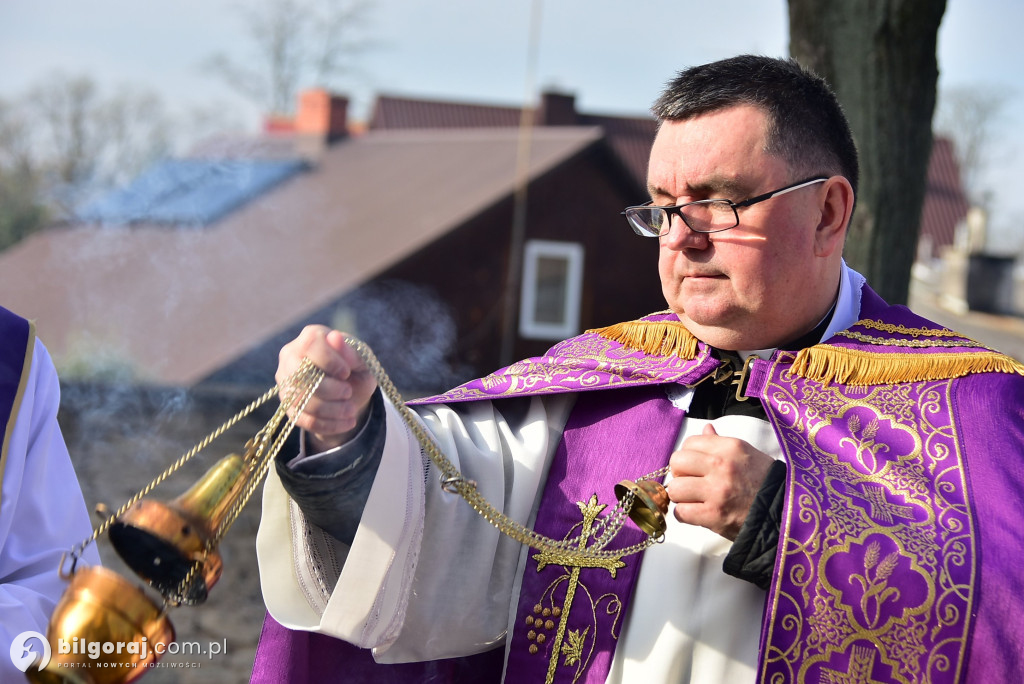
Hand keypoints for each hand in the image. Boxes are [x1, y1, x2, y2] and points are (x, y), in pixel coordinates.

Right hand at [276, 325, 377, 451]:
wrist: (350, 395)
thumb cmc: (356, 371)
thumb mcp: (363, 361)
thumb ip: (352, 352)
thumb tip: (335, 337)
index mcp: (311, 337)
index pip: (310, 344)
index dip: (329, 361)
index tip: (346, 373)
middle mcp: (291, 356)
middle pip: (300, 375)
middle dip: (329, 389)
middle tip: (348, 393)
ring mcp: (286, 382)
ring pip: (302, 400)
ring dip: (332, 410)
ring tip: (351, 410)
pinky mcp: (288, 406)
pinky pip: (303, 419)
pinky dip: (329, 424)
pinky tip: (347, 422)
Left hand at [665, 423, 773, 539]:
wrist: (784, 512)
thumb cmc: (765, 482)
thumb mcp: (747, 454)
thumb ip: (721, 443)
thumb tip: (706, 429)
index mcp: (730, 447)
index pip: (689, 443)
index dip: (688, 456)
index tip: (695, 467)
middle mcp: (721, 465)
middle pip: (677, 462)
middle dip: (679, 474)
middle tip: (690, 482)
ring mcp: (716, 491)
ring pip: (675, 489)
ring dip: (681, 496)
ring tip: (693, 499)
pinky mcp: (714, 515)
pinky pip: (681, 512)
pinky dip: (685, 515)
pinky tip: (697, 513)